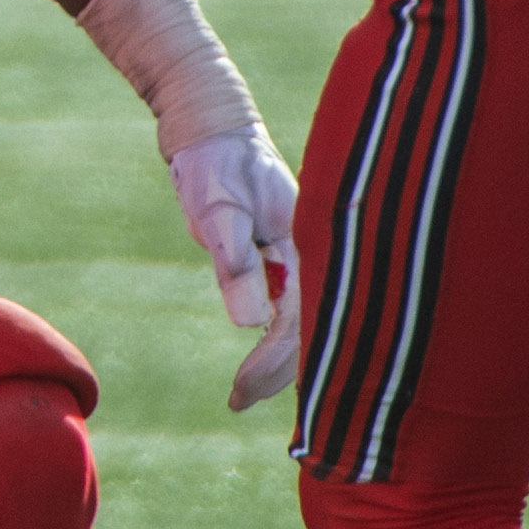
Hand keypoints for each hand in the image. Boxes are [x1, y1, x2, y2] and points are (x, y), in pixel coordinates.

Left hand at [170, 127, 300, 410]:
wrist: (213, 127)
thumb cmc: (215, 162)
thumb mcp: (218, 207)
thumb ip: (235, 260)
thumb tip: (250, 322)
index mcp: (308, 242)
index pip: (301, 319)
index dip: (274, 360)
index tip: (240, 387)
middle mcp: (314, 253)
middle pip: (313, 327)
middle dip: (281, 372)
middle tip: (236, 401)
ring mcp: (304, 254)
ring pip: (308, 320)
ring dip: (283, 360)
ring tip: (245, 393)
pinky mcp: (288, 256)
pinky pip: (295, 307)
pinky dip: (281, 338)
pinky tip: (261, 361)